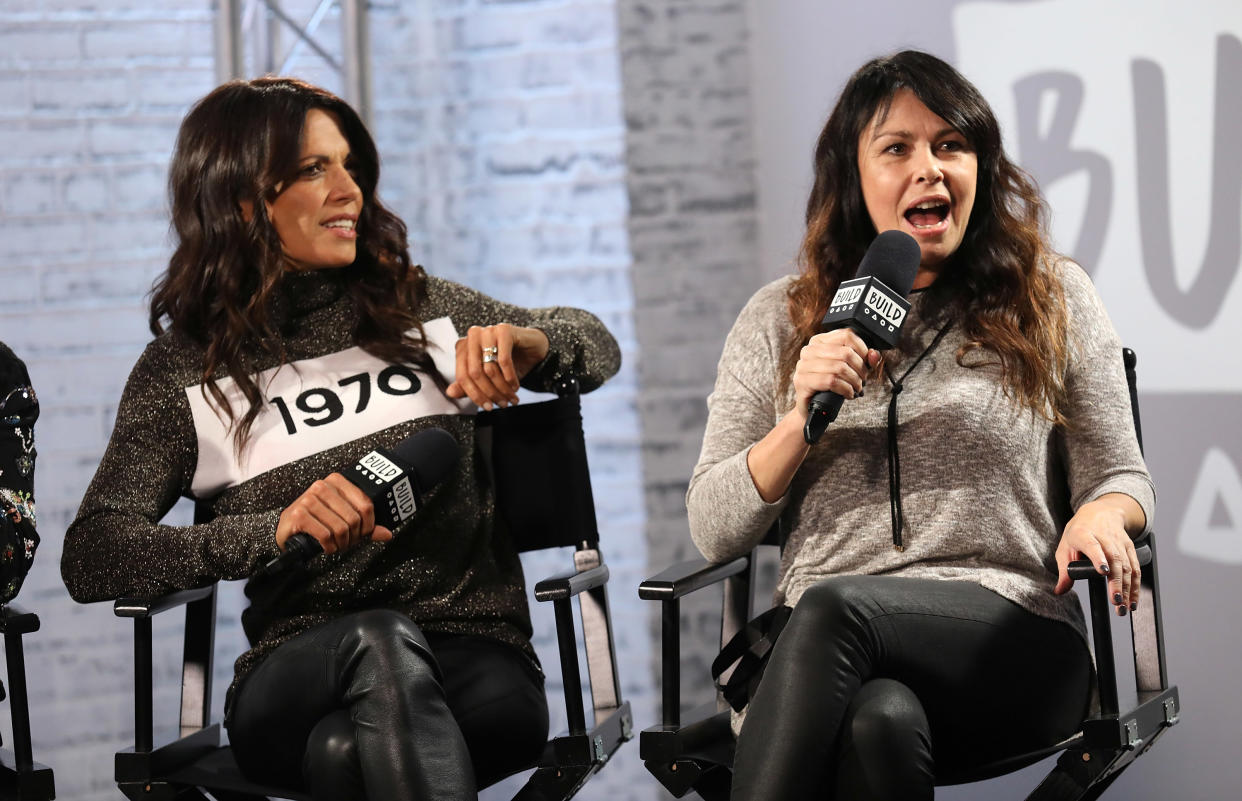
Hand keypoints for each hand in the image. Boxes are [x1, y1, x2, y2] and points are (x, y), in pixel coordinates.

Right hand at [275, 473, 392, 554]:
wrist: (287, 531)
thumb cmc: (316, 523)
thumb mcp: (343, 520)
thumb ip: (366, 526)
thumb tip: (387, 534)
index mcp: (336, 481)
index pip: (366, 504)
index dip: (369, 525)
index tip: (363, 533)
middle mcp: (321, 486)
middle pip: (354, 518)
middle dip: (354, 537)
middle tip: (348, 542)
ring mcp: (308, 499)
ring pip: (341, 528)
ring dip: (342, 543)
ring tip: (338, 545)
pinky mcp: (298, 514)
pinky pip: (325, 535)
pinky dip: (330, 546)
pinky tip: (327, 547)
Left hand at [446, 324, 549, 409]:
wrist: (532, 347)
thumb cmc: (508, 361)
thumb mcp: (487, 377)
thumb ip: (467, 385)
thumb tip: (450, 393)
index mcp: (463, 347)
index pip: (462, 376)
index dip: (475, 395)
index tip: (488, 407)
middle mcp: (472, 337)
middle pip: (475, 374)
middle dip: (490, 393)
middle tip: (503, 404)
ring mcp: (487, 331)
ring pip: (489, 369)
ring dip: (502, 388)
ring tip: (511, 396)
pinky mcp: (503, 329)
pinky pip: (503, 359)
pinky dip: (510, 376)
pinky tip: (515, 385)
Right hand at [791, 329, 879, 418]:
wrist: (813, 408)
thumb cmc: (830, 387)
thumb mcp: (850, 370)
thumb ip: (865, 360)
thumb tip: (874, 354)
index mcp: (819, 341)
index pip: (846, 335)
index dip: (862, 350)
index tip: (866, 363)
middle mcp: (809, 350)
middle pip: (845, 352)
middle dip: (860, 369)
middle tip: (862, 380)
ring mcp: (803, 366)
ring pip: (839, 367)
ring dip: (854, 381)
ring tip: (856, 388)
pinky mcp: (802, 381)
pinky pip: (830, 381)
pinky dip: (845, 389)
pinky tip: (848, 394)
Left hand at [1054, 496, 1142, 615]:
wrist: (1100, 513)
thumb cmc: (1079, 532)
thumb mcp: (1065, 547)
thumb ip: (1063, 570)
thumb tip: (1060, 590)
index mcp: (1083, 534)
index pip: (1092, 545)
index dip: (1099, 558)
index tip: (1103, 571)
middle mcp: (1104, 537)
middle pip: (1114, 560)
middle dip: (1117, 583)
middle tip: (1116, 602)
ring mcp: (1119, 542)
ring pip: (1127, 566)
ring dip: (1128, 588)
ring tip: (1124, 607)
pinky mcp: (1130, 547)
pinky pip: (1135, 568)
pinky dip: (1135, 585)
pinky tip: (1133, 600)